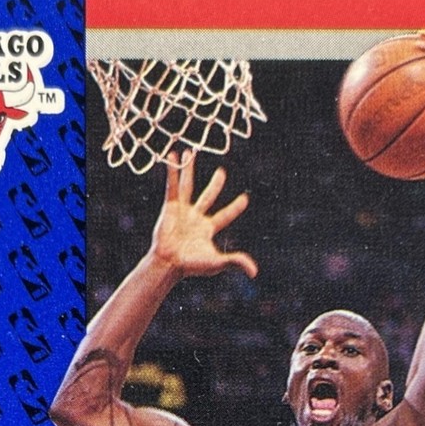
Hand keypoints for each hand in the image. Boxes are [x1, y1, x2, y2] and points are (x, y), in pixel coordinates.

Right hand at [150, 153, 257, 279]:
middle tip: (221, 172)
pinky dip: (172, 172)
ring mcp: (182, 210)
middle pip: (208, 196)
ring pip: (188, 185)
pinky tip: (172, 157)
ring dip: (188, 169)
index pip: (225, 215)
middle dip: (215, 184)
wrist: (169, 262)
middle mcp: (195, 217)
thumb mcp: (216, 263)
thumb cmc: (191, 265)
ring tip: (189, 152)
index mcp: (207, 228)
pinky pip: (172, 185)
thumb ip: (235, 262)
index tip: (245, 199)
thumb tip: (254, 273)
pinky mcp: (170, 206)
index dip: (235, 207)